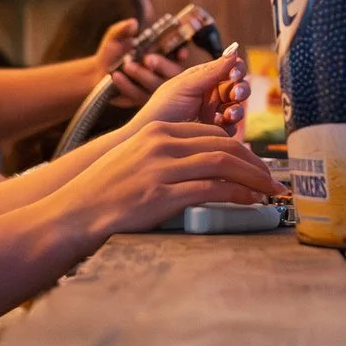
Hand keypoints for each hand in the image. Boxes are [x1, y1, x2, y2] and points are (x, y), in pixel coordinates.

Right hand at [53, 121, 282, 238]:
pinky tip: (251, 201)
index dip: (241, 150)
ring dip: (254, 177)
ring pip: (224, 163)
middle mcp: (161, 143)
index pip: (212, 134)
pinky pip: (212, 189)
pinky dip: (238, 194)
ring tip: (270, 191)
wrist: (72, 214)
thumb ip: (168, 157)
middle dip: (256, 163)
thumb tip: (202, 167)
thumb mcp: (135, 161)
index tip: (256, 165)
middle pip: (225, 145)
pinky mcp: (161, 194)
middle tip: (273, 180)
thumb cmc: (104, 193)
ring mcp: (161, 167)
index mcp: (156, 131)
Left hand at [95, 17, 185, 105]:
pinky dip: (128, 87)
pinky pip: (138, 97)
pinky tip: (117, 77)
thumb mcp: (115, 37)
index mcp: (161, 54)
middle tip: (148, 59)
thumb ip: (123, 29)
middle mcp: (161, 72)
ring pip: (156, 87)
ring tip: (127, 66)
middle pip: (172, 73)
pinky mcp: (140, 100)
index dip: (182, 54)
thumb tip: (133, 23)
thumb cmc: (111, 52)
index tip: (180, 52)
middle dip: (162, 65)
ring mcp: (153, 88)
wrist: (98, 72)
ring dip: (143, 76)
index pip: (179, 54)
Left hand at [124, 46, 250, 134]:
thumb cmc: (162, 107)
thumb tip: (234, 50)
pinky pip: (231, 128)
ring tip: (228, 115)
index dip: (236, 70)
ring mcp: (213, 113)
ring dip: (237, 110)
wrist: (148, 136)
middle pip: (238, 87)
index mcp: (203, 78)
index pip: (229, 69)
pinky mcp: (214, 132)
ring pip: (237, 108)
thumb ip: (212, 71)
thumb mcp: (186, 86)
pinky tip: (218, 126)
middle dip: (241, 90)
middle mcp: (210, 94)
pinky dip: (229, 127)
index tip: (235, 74)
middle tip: (236, 95)